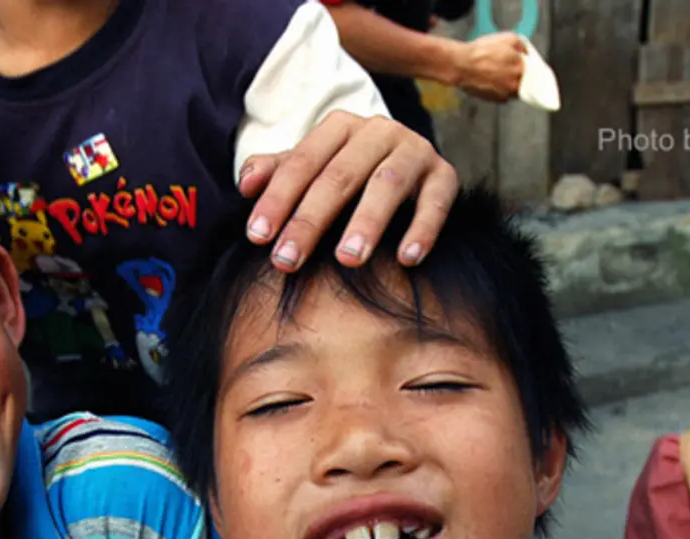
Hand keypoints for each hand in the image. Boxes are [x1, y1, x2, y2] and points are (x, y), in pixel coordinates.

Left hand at [237, 111, 457, 272]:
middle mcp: (378, 131)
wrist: (409, 164)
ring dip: (366, 223)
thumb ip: (278, 173)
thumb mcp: (312, 169)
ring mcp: (414, 151)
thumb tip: (245, 184)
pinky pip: (437, 201)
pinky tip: (407, 260)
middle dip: (310, 220)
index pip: (302, 163)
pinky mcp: (444, 175)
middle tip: (287, 261)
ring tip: (347, 260)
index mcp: (339, 126)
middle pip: (339, 176)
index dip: (277, 199)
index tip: (257, 236)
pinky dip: (423, 230)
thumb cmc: (349, 174)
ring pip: (387, 184)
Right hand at [453, 33, 526, 101]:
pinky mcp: (492, 100)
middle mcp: (515, 85)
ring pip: (512, 90)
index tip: (526, 64)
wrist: (461, 65)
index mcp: (522, 69)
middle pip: (523, 82)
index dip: (529, 66)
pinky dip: (498, 88)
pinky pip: (501, 95)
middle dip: (519, 75)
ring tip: (497, 72)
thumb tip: (527, 53)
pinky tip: (490, 79)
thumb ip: (523, 46)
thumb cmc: (483, 51)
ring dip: (508, 83)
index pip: (534, 71)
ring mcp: (504, 95)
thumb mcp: (508, 38)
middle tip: (509, 67)